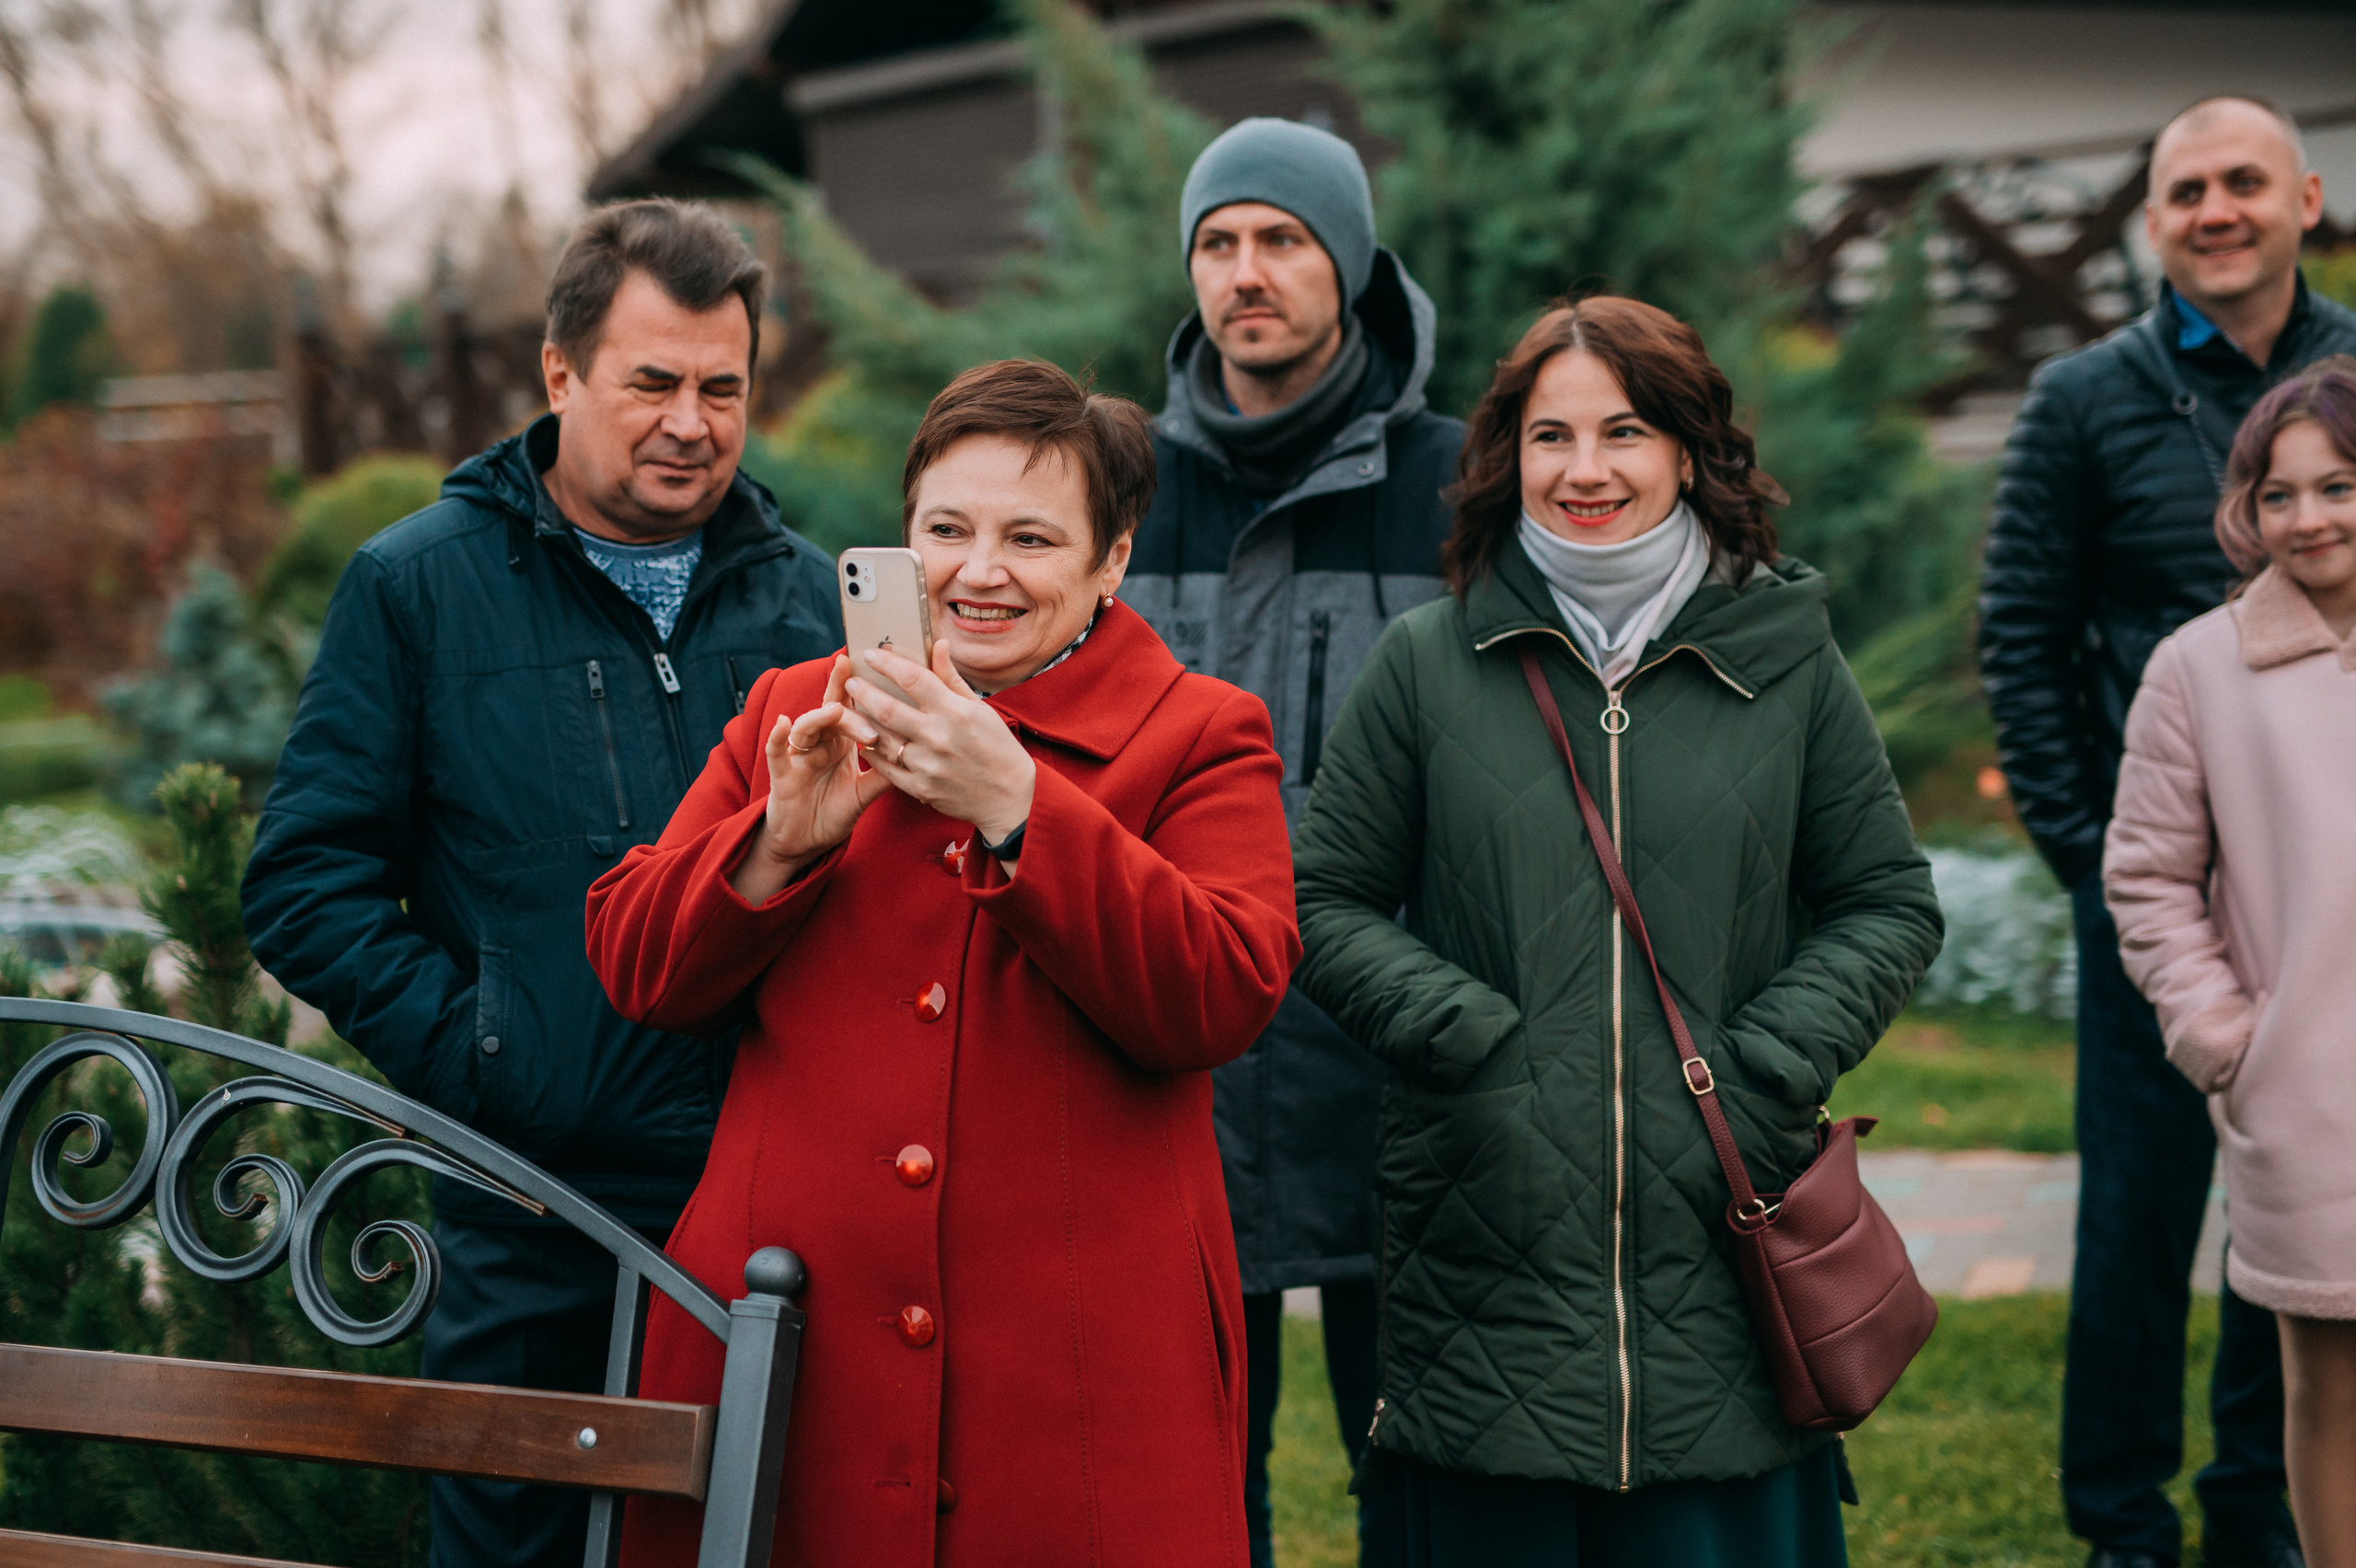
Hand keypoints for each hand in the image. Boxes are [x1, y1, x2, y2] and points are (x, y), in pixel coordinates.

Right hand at [731, 656, 892, 903]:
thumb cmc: (834, 812)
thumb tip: (917, 754)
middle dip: (849, 709)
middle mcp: (819, 743)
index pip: (851, 708)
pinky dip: (778, 737)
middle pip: (832, 713)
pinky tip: (783, 723)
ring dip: (820, 718)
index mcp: (841, 742)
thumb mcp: (865, 792)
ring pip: (807, 726)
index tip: (875, 668)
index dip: (858, 687)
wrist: (806, 842)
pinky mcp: (781, 774)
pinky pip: (776, 751)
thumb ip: (885, 773)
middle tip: (871, 724)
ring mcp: (799, 755)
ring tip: (834, 711)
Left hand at [848, 643, 1036, 846]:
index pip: (913, 679)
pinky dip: (871, 752)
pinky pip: (886, 767)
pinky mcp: (921, 788)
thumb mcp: (980, 708)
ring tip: (853, 710)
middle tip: (851, 683)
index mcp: (955, 712)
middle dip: (863, 692)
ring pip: (881, 738)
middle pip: (888, 709)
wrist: (1009, 797)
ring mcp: (927, 765)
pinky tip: (864, 740)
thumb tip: (938, 645)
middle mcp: (939, 737)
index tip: (869, 654)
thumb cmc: (997, 747)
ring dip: (862, 722)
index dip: (887, 663)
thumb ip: (952, 679)